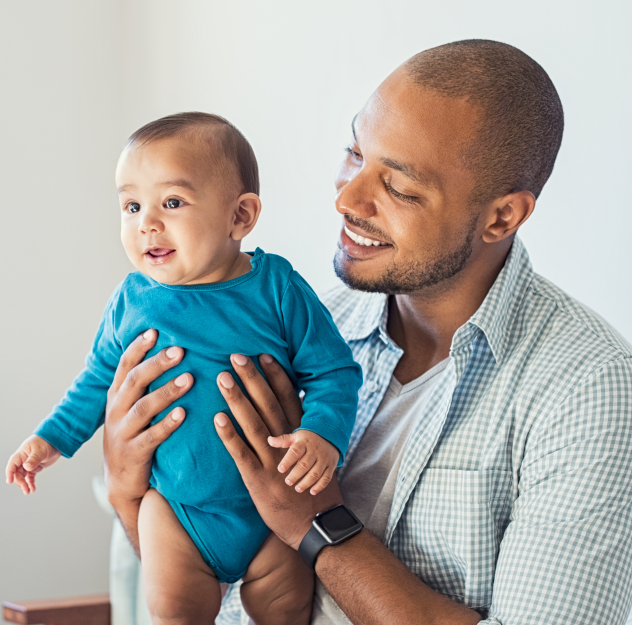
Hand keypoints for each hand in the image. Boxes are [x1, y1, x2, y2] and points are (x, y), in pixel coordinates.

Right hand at [5, 435, 60, 494]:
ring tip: (28, 491)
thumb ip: (33, 459)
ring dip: (25, 484)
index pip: (12, 464)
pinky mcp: (35, 467)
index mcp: (22, 454)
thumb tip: (27, 467)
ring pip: (23, 476)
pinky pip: (30, 476)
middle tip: (25, 488)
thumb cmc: (46, 441)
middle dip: (20, 482)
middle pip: (17, 473)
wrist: (57, 440)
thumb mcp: (40, 450)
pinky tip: (32, 488)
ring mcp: (29, 464)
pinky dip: (31, 482)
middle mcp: (24, 460)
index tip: (10, 481)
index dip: (10, 473)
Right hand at [103, 329, 192, 508]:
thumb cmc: (135, 435)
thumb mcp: (132, 407)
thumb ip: (145, 384)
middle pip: (135, 381)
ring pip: (143, 408)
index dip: (138, 347)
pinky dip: (166, 424)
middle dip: (157, 364)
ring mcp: (122, 432)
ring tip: (188, 379)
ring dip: (166, 392)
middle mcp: (116, 410)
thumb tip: (173, 350)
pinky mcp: (133, 453)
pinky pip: (151, 437)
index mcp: (116, 395)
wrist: (122, 482)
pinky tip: (183, 414)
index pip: (125, 365)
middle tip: (180, 350)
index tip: (155, 331)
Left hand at [214, 353, 343, 550]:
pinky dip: (230, 435)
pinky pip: (241, 454)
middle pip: (268, 404)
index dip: (276, 375)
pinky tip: (217, 418)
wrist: (314, 525)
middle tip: (237, 356)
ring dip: (238, 399)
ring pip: (253, 424)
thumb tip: (293, 408)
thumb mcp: (313, 456)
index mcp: (301, 435)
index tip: (264, 354)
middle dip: (253, 378)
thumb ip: (300, 432)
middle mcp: (287, 444)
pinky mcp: (258, 479)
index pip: (289, 398)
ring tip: (223, 378)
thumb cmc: (311, 487)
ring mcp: (272, 461)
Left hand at [269, 430, 338, 494]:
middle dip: (296, 475)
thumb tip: (269, 440)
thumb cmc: (308, 439)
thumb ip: (283, 440)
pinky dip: (320, 486)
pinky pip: (326, 477)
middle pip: (305, 464)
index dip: (288, 461)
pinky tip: (312, 492)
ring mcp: (324, 459)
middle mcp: (315, 451)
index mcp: (304, 443)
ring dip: (306, 482)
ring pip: (316, 473)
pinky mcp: (331, 466)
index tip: (280, 469)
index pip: (295, 451)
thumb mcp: (296, 436)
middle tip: (288, 482)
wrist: (330, 435)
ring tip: (297, 488)